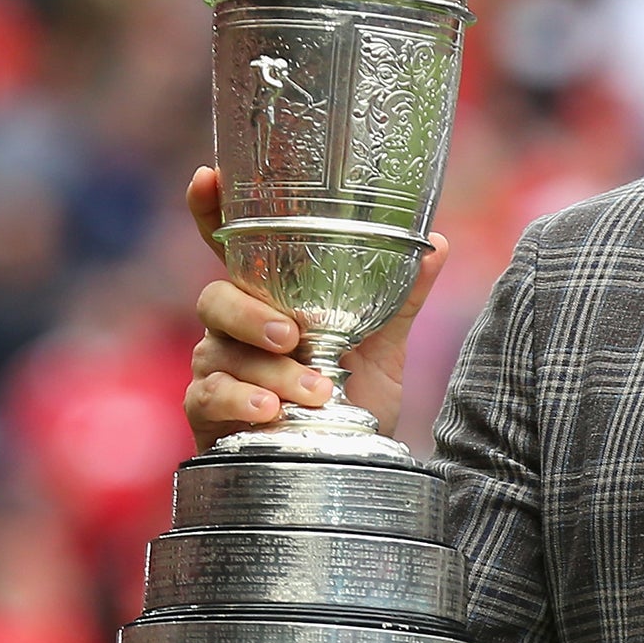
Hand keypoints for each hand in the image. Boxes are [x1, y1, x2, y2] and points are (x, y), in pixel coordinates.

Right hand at [182, 165, 449, 451]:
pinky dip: (240, 401)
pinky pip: (209, 397)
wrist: (347, 466)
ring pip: (221, 352)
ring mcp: (216, 366)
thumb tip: (438, 244)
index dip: (211, 210)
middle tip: (293, 334)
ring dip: (270, 371)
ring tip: (315, 390)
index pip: (231, 247)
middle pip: (217, 298)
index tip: (206, 176)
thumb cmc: (353, 395)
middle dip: (251, 314)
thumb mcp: (383, 346)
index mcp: (269, 297)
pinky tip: (268, 410)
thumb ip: (400, 297)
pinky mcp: (208, 411)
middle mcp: (233, 326)